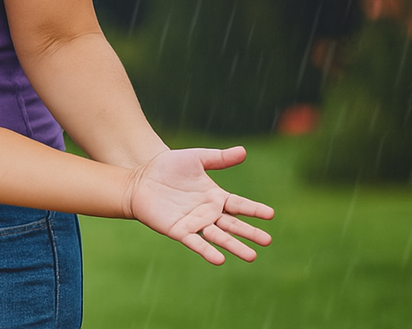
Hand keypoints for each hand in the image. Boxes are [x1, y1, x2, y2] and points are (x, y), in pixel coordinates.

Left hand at [126, 146, 274, 263]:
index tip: (271, 214)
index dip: (254, 209)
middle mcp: (208, 213)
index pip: (239, 205)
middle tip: (267, 241)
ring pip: (219, 237)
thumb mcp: (195, 158)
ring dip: (234, 246)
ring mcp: (195, 223)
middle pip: (233, 224)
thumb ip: (218, 158)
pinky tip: (219, 259)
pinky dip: (207, 250)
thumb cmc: (167, 167)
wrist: (140, 179)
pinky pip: (196, 242)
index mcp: (215, 197)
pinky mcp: (179, 231)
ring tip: (252, 256)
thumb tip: (244, 151)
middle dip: (250, 233)